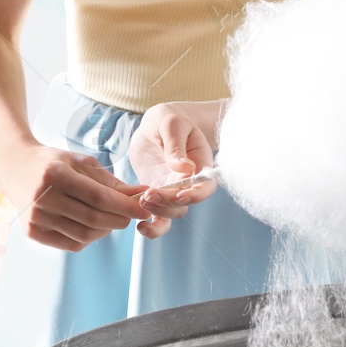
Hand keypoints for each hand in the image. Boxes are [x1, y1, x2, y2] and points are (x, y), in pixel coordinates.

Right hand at [0, 140, 149, 251]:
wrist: (17, 169)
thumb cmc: (55, 163)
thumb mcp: (82, 163)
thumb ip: (111, 181)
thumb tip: (143, 194)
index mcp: (55, 175)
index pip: (98, 197)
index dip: (125, 206)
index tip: (144, 209)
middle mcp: (43, 199)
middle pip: (93, 219)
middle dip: (120, 219)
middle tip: (133, 215)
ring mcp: (36, 218)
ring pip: (84, 235)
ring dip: (107, 229)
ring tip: (114, 219)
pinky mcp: (33, 233)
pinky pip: (71, 243)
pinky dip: (90, 238)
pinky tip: (95, 226)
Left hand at [128, 100, 220, 238]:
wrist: (155, 125)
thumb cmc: (170, 119)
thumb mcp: (172, 124)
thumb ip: (176, 145)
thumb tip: (185, 168)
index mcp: (200, 164)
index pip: (205, 187)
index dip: (196, 195)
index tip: (180, 194)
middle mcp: (188, 183)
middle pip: (184, 204)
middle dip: (168, 204)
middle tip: (149, 194)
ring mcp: (171, 191)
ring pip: (170, 214)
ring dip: (157, 213)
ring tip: (141, 201)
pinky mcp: (156, 195)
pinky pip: (156, 216)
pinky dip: (151, 226)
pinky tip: (140, 227)